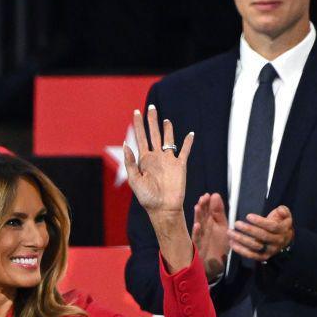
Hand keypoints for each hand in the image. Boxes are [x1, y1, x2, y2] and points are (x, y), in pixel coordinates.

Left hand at [124, 105, 195, 271]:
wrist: (163, 208)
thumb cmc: (147, 198)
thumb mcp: (134, 180)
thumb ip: (130, 162)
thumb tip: (126, 143)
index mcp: (144, 159)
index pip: (141, 137)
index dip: (138, 124)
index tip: (136, 112)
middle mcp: (156, 157)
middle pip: (153, 134)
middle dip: (152, 121)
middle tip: (151, 107)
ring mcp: (168, 160)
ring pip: (168, 139)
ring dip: (167, 129)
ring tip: (164, 119)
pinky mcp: (180, 165)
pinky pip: (184, 151)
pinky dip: (187, 142)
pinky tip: (190, 134)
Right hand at [193, 192, 229, 279]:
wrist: (216, 264)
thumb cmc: (219, 245)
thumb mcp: (222, 226)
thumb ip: (219, 212)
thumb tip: (215, 195)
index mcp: (209, 223)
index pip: (207, 211)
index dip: (207, 204)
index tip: (207, 195)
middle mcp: (203, 229)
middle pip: (202, 217)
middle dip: (202, 207)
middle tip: (203, 198)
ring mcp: (200, 237)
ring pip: (198, 225)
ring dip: (198, 217)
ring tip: (198, 207)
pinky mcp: (198, 247)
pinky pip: (196, 239)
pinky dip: (196, 232)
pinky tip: (197, 225)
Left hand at [228, 205, 293, 262]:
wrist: (283, 238)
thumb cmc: (279, 223)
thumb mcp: (284, 215)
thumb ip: (283, 210)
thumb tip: (281, 210)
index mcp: (282, 230)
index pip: (272, 226)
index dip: (260, 221)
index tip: (248, 216)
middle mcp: (277, 241)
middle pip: (263, 236)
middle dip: (248, 229)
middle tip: (237, 223)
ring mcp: (270, 250)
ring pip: (256, 246)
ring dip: (242, 240)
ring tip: (231, 233)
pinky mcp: (263, 256)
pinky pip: (252, 255)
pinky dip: (241, 250)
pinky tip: (232, 243)